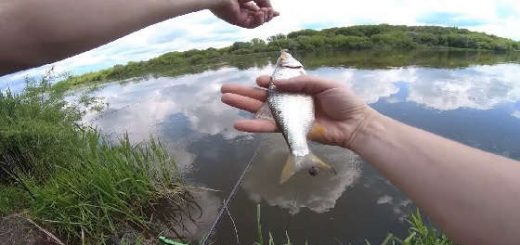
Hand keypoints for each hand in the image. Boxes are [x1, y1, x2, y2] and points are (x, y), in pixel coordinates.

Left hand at [210, 0, 278, 28]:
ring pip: (255, 22)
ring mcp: (238, 16)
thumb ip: (264, 1)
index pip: (257, 9)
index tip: (277, 13)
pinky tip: (260, 13)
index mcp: (242, 2)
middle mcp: (240, 10)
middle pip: (257, 16)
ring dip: (264, 18)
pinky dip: (258, 21)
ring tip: (266, 11)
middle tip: (273, 12)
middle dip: (268, 15)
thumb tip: (272, 11)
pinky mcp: (236, 21)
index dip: (268, 11)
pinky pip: (251, 25)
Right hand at [221, 75, 375, 147]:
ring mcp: (288, 116)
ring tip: (224, 100)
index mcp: (299, 88)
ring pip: (261, 110)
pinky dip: (253, 126)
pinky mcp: (289, 130)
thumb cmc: (344, 101)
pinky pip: (269, 127)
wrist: (354, 125)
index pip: (277, 83)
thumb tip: (275, 82)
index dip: (266, 81)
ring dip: (242, 106)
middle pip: (262, 96)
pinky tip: (238, 124)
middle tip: (224, 89)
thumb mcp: (324, 84)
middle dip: (243, 92)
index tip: (259, 80)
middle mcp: (290, 101)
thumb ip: (301, 82)